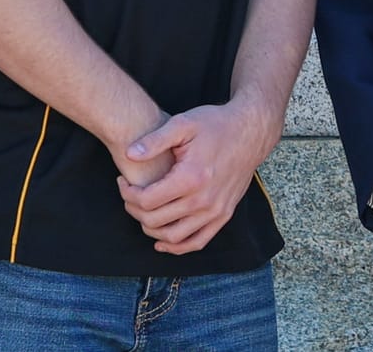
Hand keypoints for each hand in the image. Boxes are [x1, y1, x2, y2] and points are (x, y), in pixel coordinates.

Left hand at [118, 100, 277, 254]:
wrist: (250, 132)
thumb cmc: (215, 125)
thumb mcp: (183, 124)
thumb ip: (155, 140)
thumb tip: (130, 154)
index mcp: (190, 178)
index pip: (146, 201)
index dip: (127, 194)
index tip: (123, 182)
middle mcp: (204, 200)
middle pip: (155, 221)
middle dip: (134, 210)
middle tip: (129, 195)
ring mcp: (216, 211)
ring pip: (173, 238)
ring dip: (150, 230)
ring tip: (142, 212)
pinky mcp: (224, 215)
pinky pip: (197, 242)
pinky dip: (177, 247)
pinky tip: (162, 241)